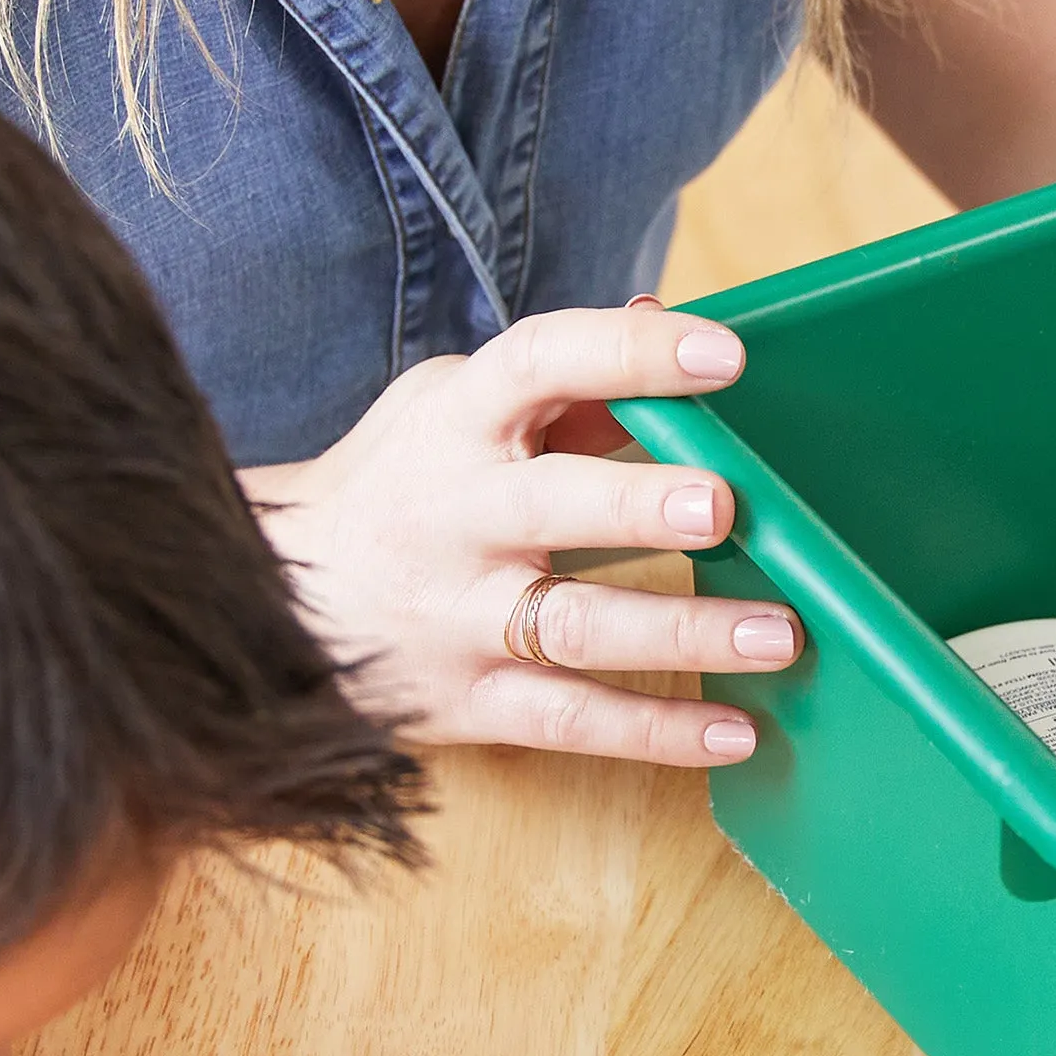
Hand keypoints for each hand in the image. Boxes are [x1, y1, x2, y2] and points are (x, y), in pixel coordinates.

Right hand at [244, 301, 801, 767]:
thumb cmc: (402, 485)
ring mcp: (456, 616)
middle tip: (725, 506)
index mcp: (455, 421)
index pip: (540, 363)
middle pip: (550, 506)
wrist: (277, 598)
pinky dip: (654, 732)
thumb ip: (564, 385)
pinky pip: (568, 719)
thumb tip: (669, 324)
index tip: (723, 354)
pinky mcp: (467, 701)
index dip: (628, 353)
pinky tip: (736, 730)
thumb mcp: (455, 412)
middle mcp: (453, 515)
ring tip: (778, 634)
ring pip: (572, 627)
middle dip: (638, 506)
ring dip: (681, 632)